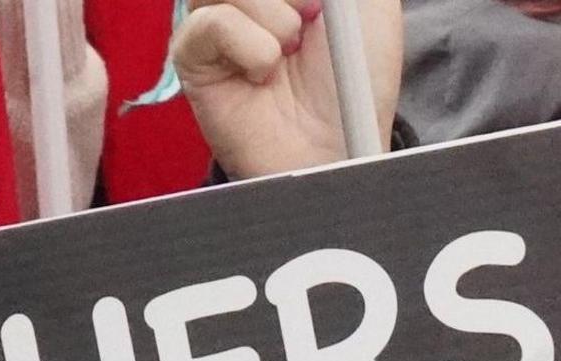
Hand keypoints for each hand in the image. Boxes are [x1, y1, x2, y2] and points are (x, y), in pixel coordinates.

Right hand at [178, 0, 399, 179]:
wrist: (339, 146)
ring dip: (276, 15)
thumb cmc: (355, 80)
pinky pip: (211, 21)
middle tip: (311, 11)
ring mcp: (213, 17)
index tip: (312, 4)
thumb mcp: (368, 5)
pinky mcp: (192, 54)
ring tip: (291, 48)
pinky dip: (252, 45)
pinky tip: (264, 72)